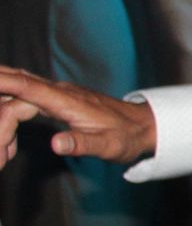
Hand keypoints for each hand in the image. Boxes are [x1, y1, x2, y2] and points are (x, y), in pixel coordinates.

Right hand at [0, 66, 156, 165]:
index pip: (28, 87)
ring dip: (2, 81)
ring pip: (23, 83)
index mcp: (66, 101)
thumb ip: (82, 144)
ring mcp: (60, 94)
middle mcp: (60, 92)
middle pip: (20, 79)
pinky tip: (2, 90)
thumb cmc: (126, 137)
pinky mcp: (61, 99)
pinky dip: (12, 88)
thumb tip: (56, 143)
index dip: (3, 81)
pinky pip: (30, 90)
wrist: (144, 126)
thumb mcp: (106, 146)